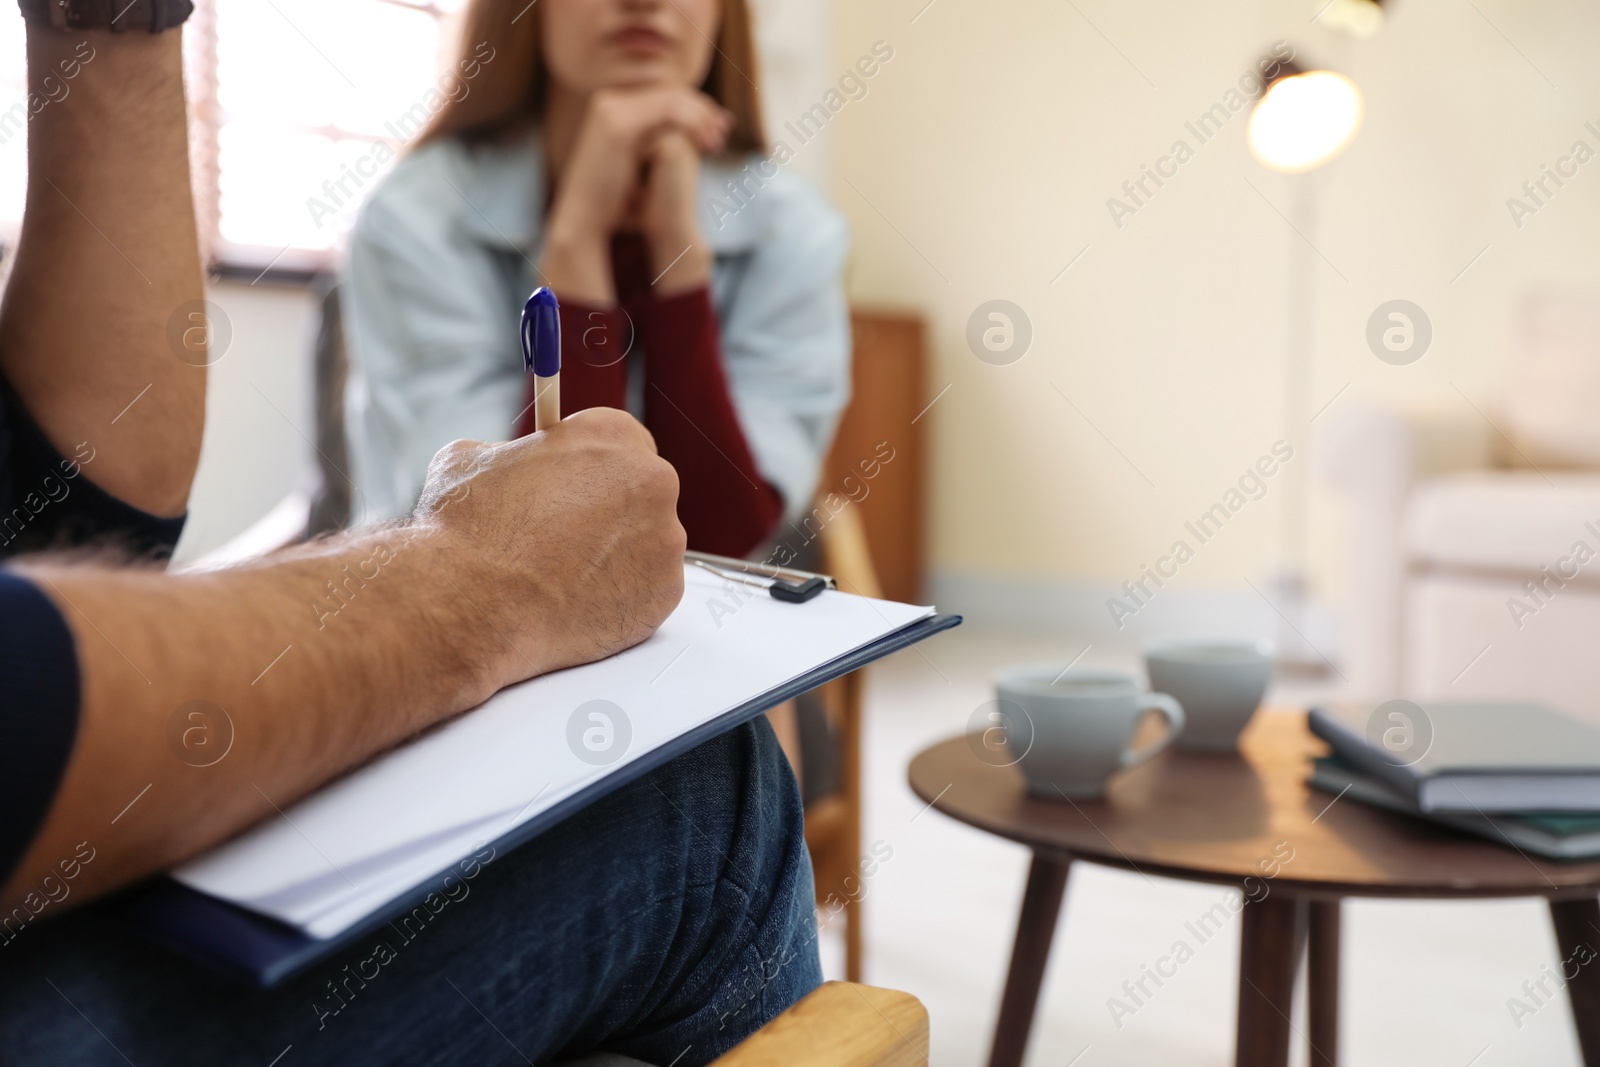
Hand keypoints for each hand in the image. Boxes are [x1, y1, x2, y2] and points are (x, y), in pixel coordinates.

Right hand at [414, 408, 685, 696]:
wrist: (472, 602)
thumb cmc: (469, 530)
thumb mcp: (472, 458)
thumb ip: (512, 455)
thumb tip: (510, 463)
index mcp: (612, 435)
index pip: (622, 442)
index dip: (595, 467)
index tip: (578, 485)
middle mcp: (652, 481)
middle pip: (642, 492)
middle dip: (610, 511)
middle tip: (568, 535)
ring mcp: (665, 540)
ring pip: (648, 544)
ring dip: (617, 555)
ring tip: (564, 574)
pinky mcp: (665, 593)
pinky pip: (648, 589)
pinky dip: (620, 596)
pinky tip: (579, 601)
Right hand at [542, 86, 728, 302]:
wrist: (586, 220)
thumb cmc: (612, 203)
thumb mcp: (641, 166)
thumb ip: (661, 143)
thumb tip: (687, 140)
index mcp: (612, 108)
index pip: (662, 94)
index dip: (695, 107)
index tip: (720, 126)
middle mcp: (609, 101)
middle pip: (669, 91)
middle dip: (702, 109)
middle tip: (725, 129)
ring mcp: (611, 109)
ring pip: (672, 98)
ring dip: (701, 116)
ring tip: (717, 141)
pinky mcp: (618, 123)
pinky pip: (667, 111)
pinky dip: (692, 123)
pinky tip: (705, 143)